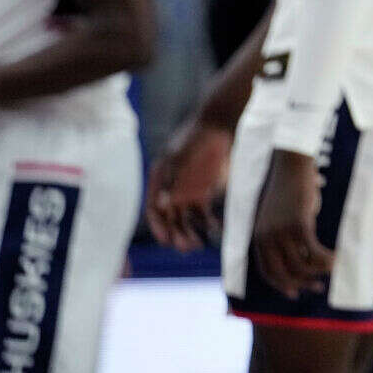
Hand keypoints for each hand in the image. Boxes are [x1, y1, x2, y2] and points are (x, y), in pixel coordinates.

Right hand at [144, 121, 232, 249]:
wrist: (219, 125)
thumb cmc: (196, 138)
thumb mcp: (180, 157)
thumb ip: (172, 180)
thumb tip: (162, 205)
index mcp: (159, 181)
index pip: (153, 210)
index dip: (158, 227)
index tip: (166, 241)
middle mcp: (171, 190)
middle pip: (170, 219)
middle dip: (176, 235)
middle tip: (186, 247)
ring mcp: (188, 192)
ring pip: (186, 220)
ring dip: (190, 234)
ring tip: (198, 245)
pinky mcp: (205, 192)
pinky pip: (204, 213)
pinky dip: (209, 224)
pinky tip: (215, 230)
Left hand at [251, 149, 333, 297]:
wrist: (291, 166)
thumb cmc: (289, 190)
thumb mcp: (278, 216)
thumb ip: (281, 235)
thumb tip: (299, 255)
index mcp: (259, 237)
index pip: (268, 271)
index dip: (281, 285)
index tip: (294, 294)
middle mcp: (267, 237)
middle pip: (284, 272)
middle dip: (301, 284)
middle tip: (318, 287)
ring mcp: (282, 231)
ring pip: (301, 264)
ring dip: (318, 271)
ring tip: (331, 268)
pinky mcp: (299, 224)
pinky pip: (313, 251)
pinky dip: (325, 259)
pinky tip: (335, 258)